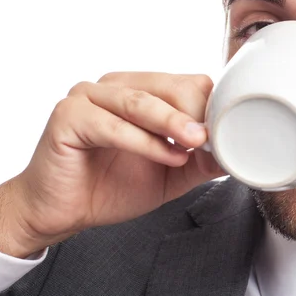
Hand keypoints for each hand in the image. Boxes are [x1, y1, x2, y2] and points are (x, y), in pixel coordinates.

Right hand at [0, 72, 223, 256]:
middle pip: (169, 85)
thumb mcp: (169, 174)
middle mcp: (114, 87)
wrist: (62, 211)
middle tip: (212, 138)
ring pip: (140, 101)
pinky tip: (166, 158)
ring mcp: (88, 97)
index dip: (209, 107)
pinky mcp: (68, 116)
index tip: (226, 133)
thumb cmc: (111, 186)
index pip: (186, 83)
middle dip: (195, 112)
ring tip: (195, 142)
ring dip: (172, 123)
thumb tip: (233, 153)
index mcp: (140, 92)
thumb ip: (199, 161)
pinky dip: (143, 142)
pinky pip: (111, 125)